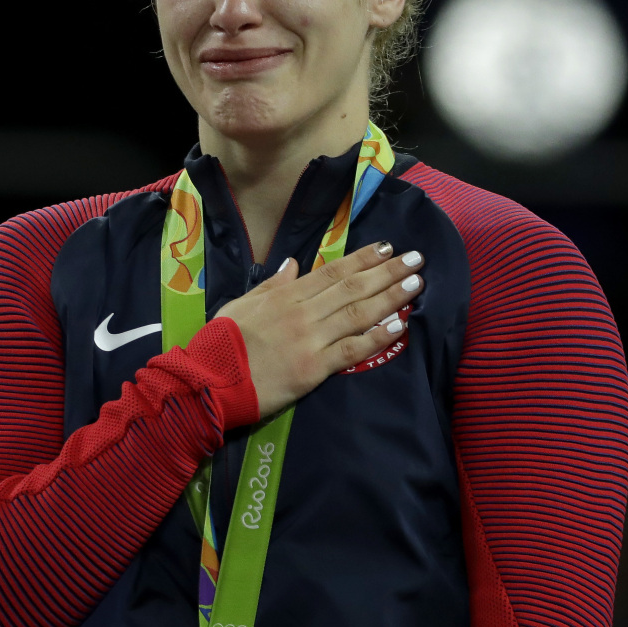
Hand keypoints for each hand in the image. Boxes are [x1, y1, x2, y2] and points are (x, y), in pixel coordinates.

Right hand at [215, 242, 423, 416]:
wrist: (211, 379)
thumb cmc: (222, 342)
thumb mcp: (242, 304)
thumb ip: (272, 285)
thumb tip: (294, 264)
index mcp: (286, 295)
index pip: (332, 271)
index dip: (362, 258)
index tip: (387, 247)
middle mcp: (303, 312)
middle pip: (353, 287)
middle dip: (387, 271)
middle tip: (416, 259)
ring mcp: (310, 339)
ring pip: (358, 313)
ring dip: (391, 297)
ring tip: (416, 284)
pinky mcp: (314, 368)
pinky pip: (352, 349)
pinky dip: (377, 338)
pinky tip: (399, 327)